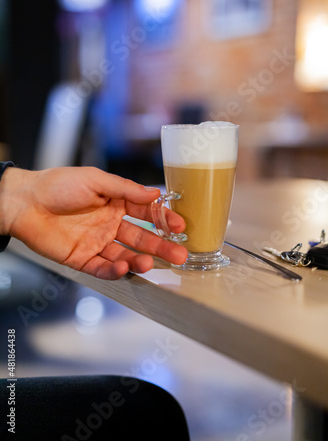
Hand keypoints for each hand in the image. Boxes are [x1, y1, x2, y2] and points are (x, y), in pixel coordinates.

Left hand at [0, 166, 186, 278]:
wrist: (25, 202)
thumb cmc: (58, 184)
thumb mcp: (95, 180)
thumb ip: (125, 189)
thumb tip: (154, 193)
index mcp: (115, 203)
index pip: (146, 213)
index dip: (163, 220)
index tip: (179, 225)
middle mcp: (109, 224)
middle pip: (141, 238)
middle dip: (161, 247)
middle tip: (179, 255)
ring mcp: (97, 242)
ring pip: (125, 255)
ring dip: (139, 260)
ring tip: (149, 264)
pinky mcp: (82, 259)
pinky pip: (102, 268)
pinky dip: (114, 270)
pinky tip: (123, 267)